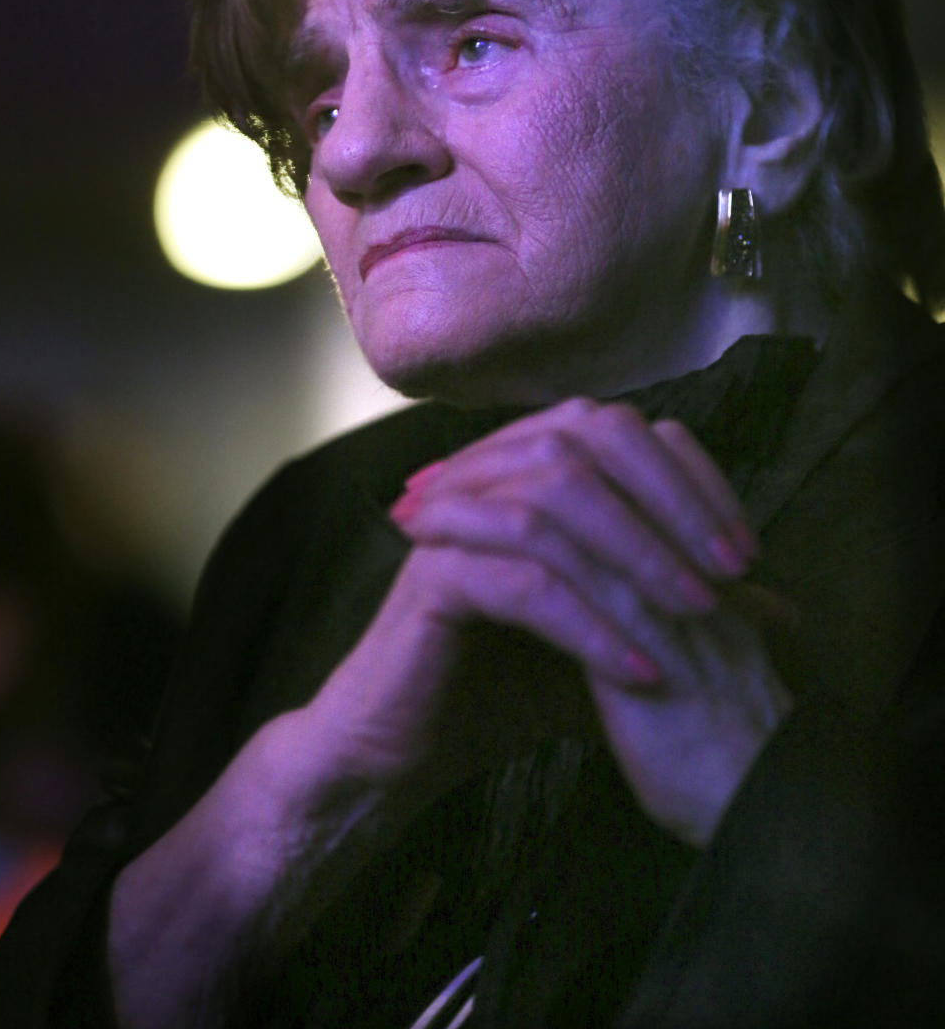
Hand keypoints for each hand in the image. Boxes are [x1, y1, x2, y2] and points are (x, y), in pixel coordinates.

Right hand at [386, 398, 792, 845]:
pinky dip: (587, 622)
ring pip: (551, 500)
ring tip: (694, 615)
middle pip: (584, 440)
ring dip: (636, 555)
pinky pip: (517, 580)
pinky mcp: (430, 579)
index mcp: (526, 474)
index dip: (691, 476)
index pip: (620, 432)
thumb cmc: (504, 687)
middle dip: (669, 499)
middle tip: (728, 570)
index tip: (746, 549)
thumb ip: (681, 613)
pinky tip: (636, 668)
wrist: (405, 749)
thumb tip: (779, 610)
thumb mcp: (612, 640)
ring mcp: (452, 522)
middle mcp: (487, 479)